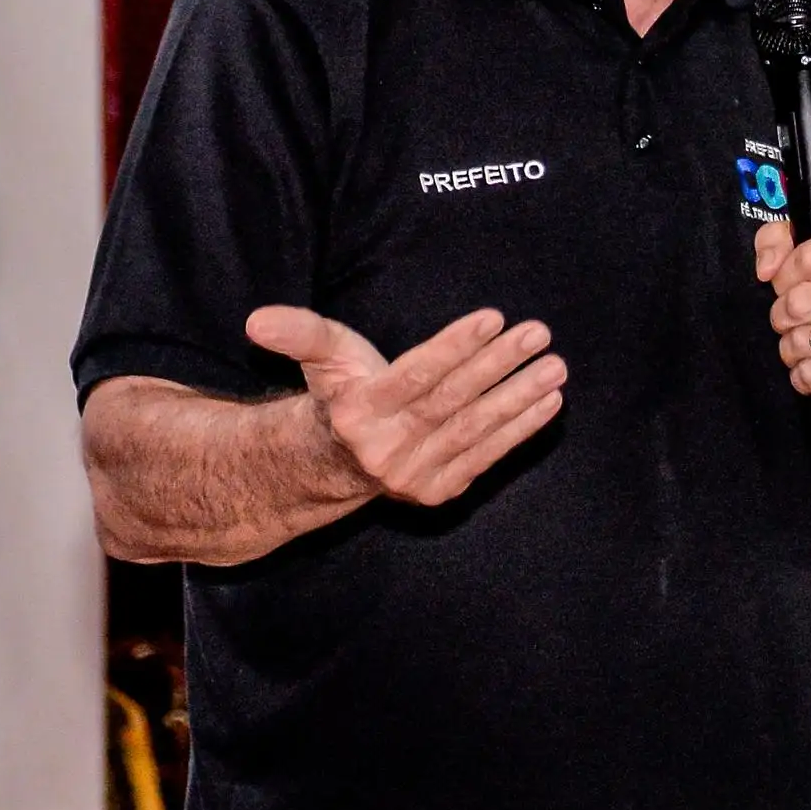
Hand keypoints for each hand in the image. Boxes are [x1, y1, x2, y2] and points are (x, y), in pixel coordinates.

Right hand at [240, 303, 563, 508]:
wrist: (336, 464)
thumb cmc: (340, 394)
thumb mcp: (321, 358)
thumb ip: (299, 333)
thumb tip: (256, 320)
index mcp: (360, 412)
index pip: (416, 376)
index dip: (454, 347)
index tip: (494, 318)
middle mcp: (387, 450)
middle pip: (452, 401)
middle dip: (499, 366)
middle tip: (538, 333)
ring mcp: (415, 475)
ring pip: (475, 430)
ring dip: (520, 397)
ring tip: (554, 366)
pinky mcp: (439, 491)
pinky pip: (486, 456)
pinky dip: (520, 429)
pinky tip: (548, 401)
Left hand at [756, 222, 810, 418]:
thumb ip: (782, 242)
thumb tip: (765, 269)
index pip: (806, 256)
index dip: (785, 278)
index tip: (792, 289)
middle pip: (797, 302)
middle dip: (784, 318)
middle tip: (800, 323)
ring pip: (799, 342)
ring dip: (793, 350)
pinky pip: (809, 374)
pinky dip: (805, 377)